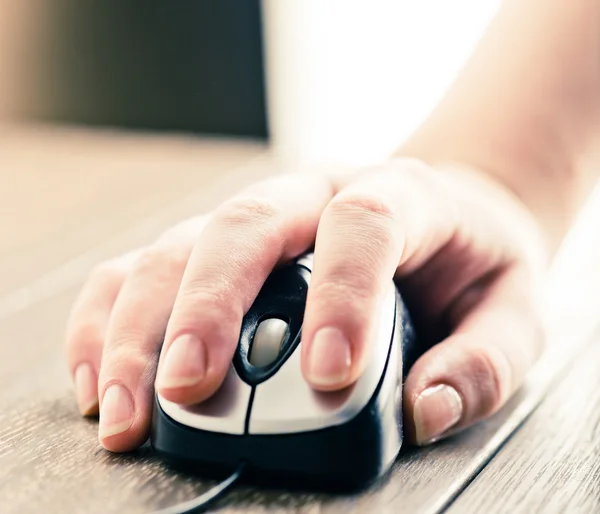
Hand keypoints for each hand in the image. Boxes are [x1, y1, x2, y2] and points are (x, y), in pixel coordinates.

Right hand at [65, 158, 545, 450]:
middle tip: (184, 393)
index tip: (327, 376)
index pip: (361, 224)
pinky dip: (113, 315)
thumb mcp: (511, 307)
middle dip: (204, 310)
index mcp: (399, 197)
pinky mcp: (222, 247)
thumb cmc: (472, 259)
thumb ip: (483, 361)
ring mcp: (260, 219)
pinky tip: (99, 371)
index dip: (340, 294)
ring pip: (178, 247)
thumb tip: (427, 408)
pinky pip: (148, 264)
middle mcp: (313, 196)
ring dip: (138, 325)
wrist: (445, 214)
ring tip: (122, 406)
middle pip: (241, 226)